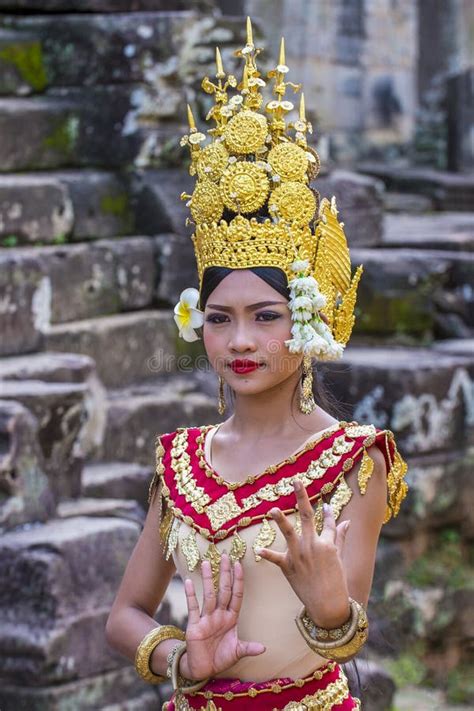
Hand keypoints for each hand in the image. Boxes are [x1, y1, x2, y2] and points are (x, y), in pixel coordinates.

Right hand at [181, 553, 264, 679]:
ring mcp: (206, 619)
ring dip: (207, 579)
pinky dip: (190, 595)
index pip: (236, 595)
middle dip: (225, 574)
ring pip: (208, 595)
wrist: (202, 669)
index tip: (239, 565)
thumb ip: (248, 648)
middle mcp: (219, 614)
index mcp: (231, 618)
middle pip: (223, 590)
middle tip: (225, 556)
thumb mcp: (237, 652)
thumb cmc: (220, 658)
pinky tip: (188, 581)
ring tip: (206, 563)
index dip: (238, 581)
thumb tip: (264, 648)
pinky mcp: (194, 626)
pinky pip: (192, 607)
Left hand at [257, 480, 350, 627]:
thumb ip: (340, 538)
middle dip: (301, 497)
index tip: (325, 504)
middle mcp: (313, 545)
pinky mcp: (288, 567)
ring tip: (272, 509)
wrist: (328, 606)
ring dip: (280, 520)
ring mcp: (300, 555)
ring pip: (289, 532)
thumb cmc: (336, 583)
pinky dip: (267, 553)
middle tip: (296, 482)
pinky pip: (275, 558)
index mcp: (328, 544)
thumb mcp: (340, 559)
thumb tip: (346, 521)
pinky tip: (257, 549)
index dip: (328, 512)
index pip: (329, 522)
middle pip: (307, 516)